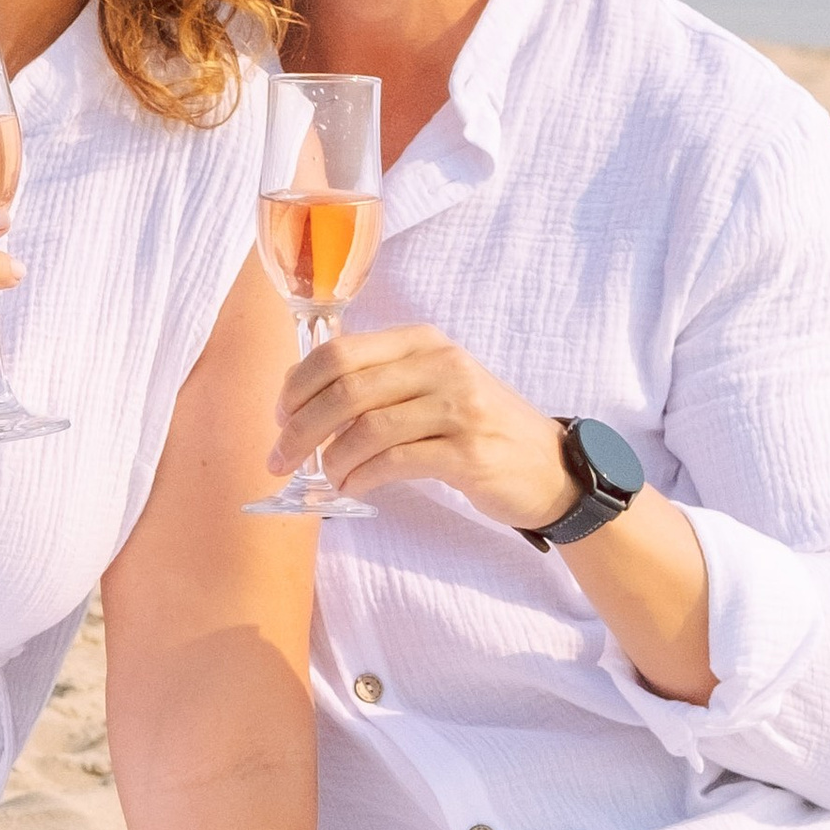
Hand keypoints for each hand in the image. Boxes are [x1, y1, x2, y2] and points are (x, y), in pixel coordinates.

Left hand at [273, 323, 570, 527]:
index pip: (339, 351)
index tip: (280, 416)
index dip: (298, 385)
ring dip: (332, 458)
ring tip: (326, 477)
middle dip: (301, 427)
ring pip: (367, 427)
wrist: (549, 467)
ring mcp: (459, 407)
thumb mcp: (433, 386)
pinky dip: (362, 477)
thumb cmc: (478, 428)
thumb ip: (379, 383)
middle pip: (346, 388)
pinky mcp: (468, 452)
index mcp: (423, 342)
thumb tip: (303, 403)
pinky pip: (395, 461)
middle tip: (280, 458)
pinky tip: (353, 487)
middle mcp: (441, 365)